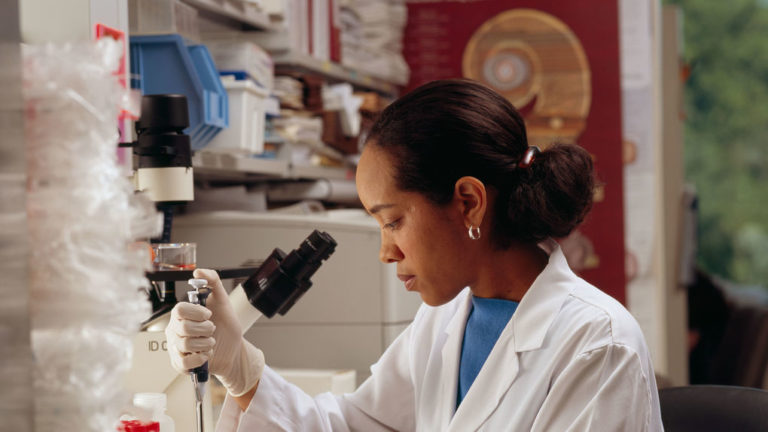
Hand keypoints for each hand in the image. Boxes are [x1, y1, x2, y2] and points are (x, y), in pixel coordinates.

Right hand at [165, 268, 264, 396]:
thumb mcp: (222, 299)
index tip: (209, 314)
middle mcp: (175, 329)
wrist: (233, 348)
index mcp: (182, 313)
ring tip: (211, 342)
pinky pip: (184, 363)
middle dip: (206, 329)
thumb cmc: (225, 324)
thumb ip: (212, 281)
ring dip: (206, 344)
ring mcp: (175, 347)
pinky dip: (200, 358)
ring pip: (186, 345)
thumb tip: (198, 271)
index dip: (197, 313)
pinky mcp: (179, 363)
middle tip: (212, 329)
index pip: (179, 310)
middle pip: (184, 328)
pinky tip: (206, 354)